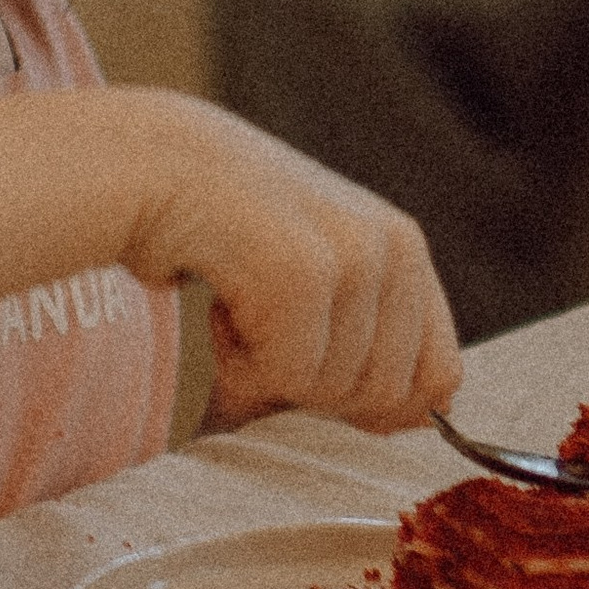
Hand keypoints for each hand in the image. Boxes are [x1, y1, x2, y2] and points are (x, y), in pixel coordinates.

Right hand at [124, 98, 459, 433]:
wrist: (149, 165)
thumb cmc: (226, 229)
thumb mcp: (318, 280)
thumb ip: (372, 346)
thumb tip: (416, 423)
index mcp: (404, 246)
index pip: (439, 377)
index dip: (374, 401)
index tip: (311, 367)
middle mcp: (392, 245)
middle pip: (384, 396)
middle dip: (314, 385)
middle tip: (265, 329)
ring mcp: (352, 256)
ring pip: (333, 391)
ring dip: (269, 371)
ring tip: (240, 309)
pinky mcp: (303, 273)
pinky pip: (286, 376)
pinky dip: (239, 367)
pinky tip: (219, 314)